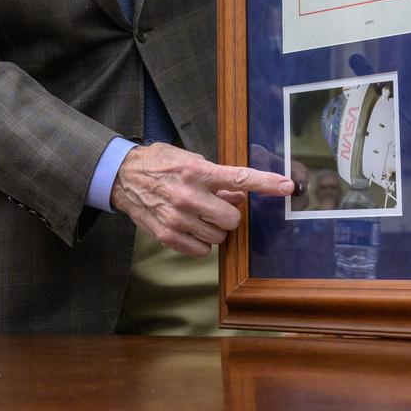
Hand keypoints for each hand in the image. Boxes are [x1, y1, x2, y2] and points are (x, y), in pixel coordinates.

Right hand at [110, 143, 292, 255]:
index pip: (240, 178)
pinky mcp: (167, 235)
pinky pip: (202, 250)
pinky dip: (202, 242)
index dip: (266, 183)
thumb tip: (239, 196)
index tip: (287, 186)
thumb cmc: (161, 164)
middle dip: (229, 214)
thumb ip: (217, 180)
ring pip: (219, 236)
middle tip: (215, 206)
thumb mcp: (191, 161)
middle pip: (232, 218)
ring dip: (215, 228)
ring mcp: (178, 217)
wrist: (123, 176)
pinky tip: (190, 227)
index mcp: (198, 171)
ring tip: (199, 215)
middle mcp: (189, 195)